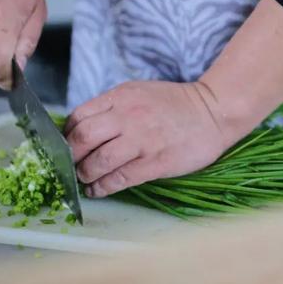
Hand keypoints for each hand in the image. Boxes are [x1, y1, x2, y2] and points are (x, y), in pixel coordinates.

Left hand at [65, 81, 235, 197]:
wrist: (214, 112)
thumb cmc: (176, 105)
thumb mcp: (140, 93)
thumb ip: (113, 107)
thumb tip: (85, 129)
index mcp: (121, 97)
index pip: (79, 116)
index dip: (67, 134)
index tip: (67, 146)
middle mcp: (127, 117)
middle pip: (82, 138)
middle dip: (70, 156)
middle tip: (70, 166)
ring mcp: (142, 140)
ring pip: (98, 161)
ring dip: (85, 174)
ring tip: (85, 180)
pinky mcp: (155, 162)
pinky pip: (120, 178)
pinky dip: (103, 187)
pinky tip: (98, 190)